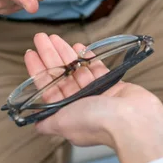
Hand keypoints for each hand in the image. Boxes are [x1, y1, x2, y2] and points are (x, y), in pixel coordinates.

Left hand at [24, 34, 162, 162]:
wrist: (131, 118)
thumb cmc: (96, 121)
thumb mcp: (63, 123)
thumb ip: (48, 121)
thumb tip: (36, 125)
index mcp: (66, 113)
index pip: (46, 88)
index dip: (37, 70)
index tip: (30, 53)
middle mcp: (80, 103)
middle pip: (60, 75)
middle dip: (49, 56)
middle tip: (41, 37)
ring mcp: (96, 93)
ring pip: (77, 70)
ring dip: (65, 53)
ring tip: (55, 37)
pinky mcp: (112, 84)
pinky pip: (96, 68)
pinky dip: (87, 58)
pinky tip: (78, 47)